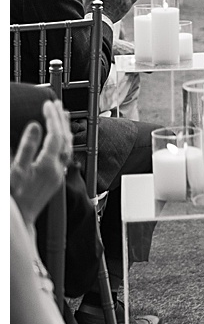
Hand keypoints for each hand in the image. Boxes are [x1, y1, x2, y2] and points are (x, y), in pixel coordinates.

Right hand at [10, 98, 74, 226]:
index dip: (52, 117)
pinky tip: (59, 138)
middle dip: (61, 119)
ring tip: (62, 115)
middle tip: (56, 104)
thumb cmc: (15, 196)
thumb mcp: (16, 169)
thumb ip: (27, 146)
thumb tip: (36, 126)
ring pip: (68, 147)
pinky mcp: (56, 179)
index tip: (47, 104)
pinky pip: (65, 155)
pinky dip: (63, 141)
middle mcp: (58, 169)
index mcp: (47, 165)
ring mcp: (58, 175)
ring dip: (65, 129)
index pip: (55, 135)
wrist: (20, 219)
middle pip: (65, 139)